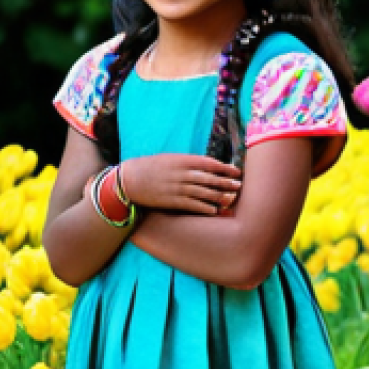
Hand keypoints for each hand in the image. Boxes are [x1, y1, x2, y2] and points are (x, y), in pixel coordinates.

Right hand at [120, 154, 240, 214]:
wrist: (129, 179)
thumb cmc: (150, 167)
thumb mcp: (169, 158)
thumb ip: (187, 162)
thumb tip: (207, 166)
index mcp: (181, 160)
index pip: (208, 163)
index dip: (224, 167)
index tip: (235, 171)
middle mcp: (181, 173)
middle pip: (209, 178)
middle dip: (226, 182)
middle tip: (239, 185)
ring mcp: (177, 188)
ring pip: (203, 193)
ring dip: (219, 196)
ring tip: (231, 198)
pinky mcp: (172, 201)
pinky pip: (193, 205)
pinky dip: (205, 208)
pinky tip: (214, 210)